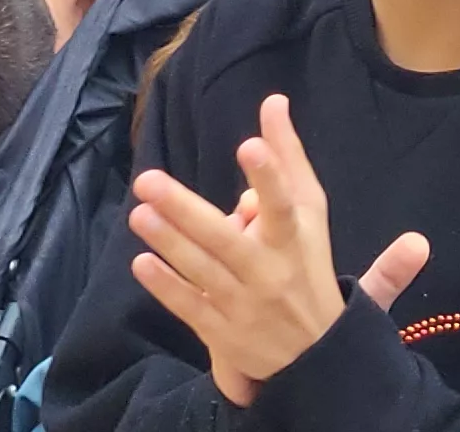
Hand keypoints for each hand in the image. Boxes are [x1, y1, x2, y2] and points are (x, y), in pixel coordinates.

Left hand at [122, 95, 387, 405]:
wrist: (320, 357)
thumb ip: (290, 159)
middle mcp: (269, 272)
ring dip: (169, 243)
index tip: (249, 145)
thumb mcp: (310, 215)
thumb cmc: (307, 267)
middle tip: (148, 179)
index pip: (284, 205)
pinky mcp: (224, 334)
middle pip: (225, 239)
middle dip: (185, 210)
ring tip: (139, 214)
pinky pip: (192, 308)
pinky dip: (167, 288)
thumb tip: (273, 101)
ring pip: (203, 271)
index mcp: (294, 240)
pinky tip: (142, 263)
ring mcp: (245, 305)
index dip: (269, 177)